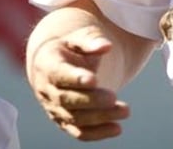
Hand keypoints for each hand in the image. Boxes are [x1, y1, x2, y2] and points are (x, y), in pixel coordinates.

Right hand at [30, 26, 130, 141]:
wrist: (54, 66)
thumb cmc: (69, 49)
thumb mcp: (77, 38)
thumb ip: (91, 41)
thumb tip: (106, 46)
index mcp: (47, 65)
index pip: (59, 74)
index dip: (75, 78)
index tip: (94, 79)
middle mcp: (47, 89)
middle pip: (67, 100)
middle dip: (92, 101)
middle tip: (113, 97)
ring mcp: (54, 108)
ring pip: (75, 118)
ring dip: (100, 118)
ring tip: (125, 111)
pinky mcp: (65, 122)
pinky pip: (79, 132)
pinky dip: (98, 133)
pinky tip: (117, 129)